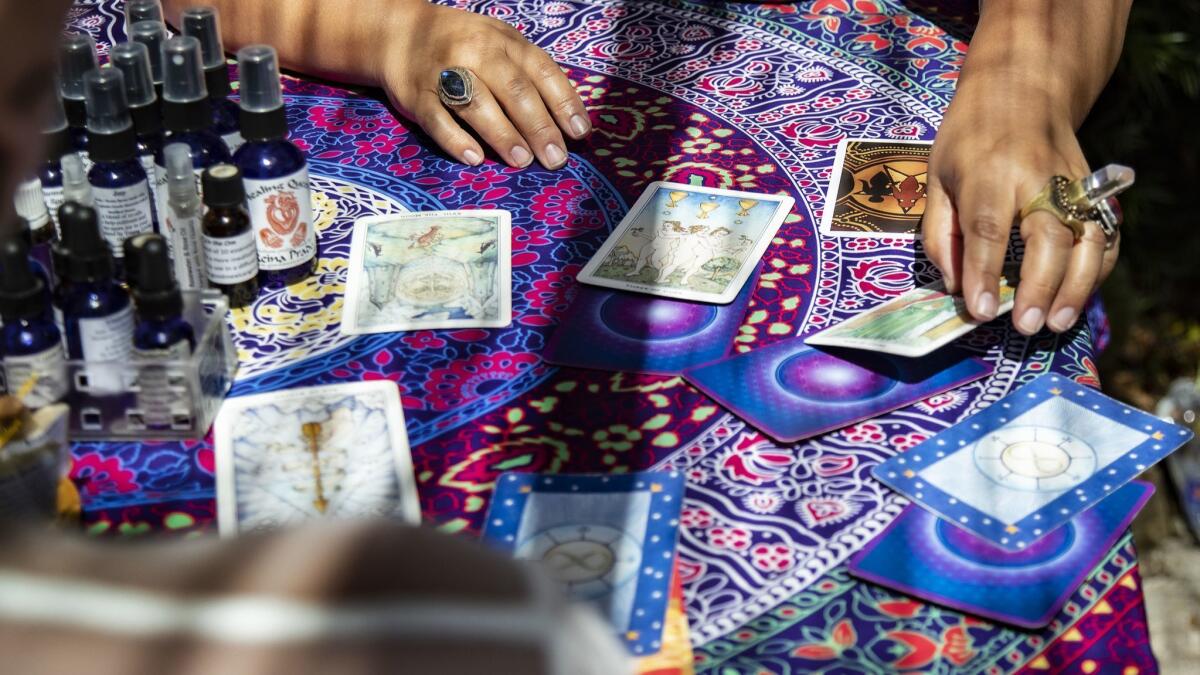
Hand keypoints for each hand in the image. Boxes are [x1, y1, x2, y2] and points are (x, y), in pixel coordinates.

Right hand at [376, 2, 589, 168]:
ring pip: (478, 104)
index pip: (542, 71)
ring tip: (523, 161)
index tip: (580, 133)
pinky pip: (437, 119)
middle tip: (555, 158)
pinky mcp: (417, 95)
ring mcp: (444, 72)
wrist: (399, 32)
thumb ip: (529, 74)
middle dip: (539, 127)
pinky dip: (456, 140)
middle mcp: (477, 52)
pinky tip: (475, 159)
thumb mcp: (500, 43)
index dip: (564, 103)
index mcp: (504, 41)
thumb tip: (565, 120)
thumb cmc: (462, 45)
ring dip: (504, 135)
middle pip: (514, 91)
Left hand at [923, 76, 1119, 334]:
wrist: (1025, 86)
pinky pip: (1105, 234)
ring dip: (1076, 287)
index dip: (985, 273)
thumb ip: (941, 233)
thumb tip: (955, 285)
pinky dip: (1097, 270)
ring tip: (1055, 323)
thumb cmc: (969, 136)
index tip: (981, 311)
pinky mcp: (1093, 190)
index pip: (988, 228)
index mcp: (988, 172)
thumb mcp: (937, 175)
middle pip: (1047, 237)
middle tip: (1026, 326)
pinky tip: (1077, 297)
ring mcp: (1072, 183)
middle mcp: (1037, 178)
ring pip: (1086, 239)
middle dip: (1038, 286)